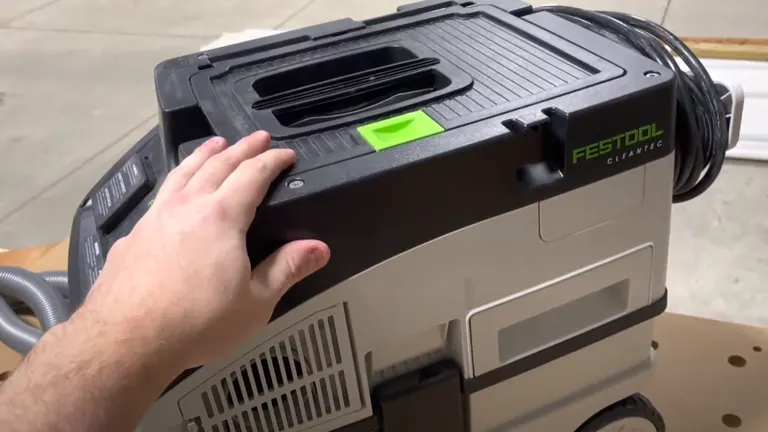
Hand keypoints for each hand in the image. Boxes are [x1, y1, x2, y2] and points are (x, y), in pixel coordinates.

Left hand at [73, 131, 329, 371]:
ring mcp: (155, 218)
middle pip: (217, 165)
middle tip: (257, 138)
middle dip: (241, 148)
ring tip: (214, 144)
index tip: (285, 154)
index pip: (252, 175)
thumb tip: (319, 248)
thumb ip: (287, 269)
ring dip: (203, 155)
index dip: (272, 161)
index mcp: (222, 217)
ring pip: (182, 173)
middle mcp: (187, 207)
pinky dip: (175, 183)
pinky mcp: (133, 236)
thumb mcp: (255, 302)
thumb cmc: (196, 322)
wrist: (126, 341)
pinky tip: (174, 193)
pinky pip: (160, 196)